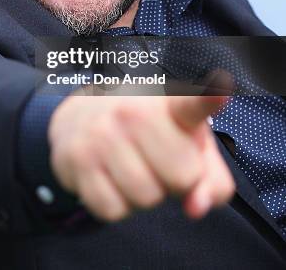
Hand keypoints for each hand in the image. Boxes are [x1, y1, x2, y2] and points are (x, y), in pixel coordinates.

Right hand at [48, 93, 234, 221]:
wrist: (78, 117)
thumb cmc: (147, 134)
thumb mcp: (187, 145)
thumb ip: (210, 179)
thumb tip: (196, 207)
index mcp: (170, 104)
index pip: (191, 104)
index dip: (210, 99)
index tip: (222, 89)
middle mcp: (134, 111)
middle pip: (182, 179)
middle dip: (175, 182)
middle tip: (156, 160)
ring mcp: (102, 133)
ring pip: (146, 199)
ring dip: (145, 196)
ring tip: (133, 168)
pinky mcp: (77, 158)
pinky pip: (113, 211)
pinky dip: (117, 206)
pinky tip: (111, 179)